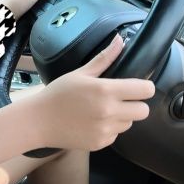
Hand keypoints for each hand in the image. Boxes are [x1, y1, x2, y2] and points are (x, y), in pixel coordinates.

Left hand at [0, 0, 69, 19]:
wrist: (5, 15)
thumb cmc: (17, 0)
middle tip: (57, 3)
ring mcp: (28, 0)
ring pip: (43, 2)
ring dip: (46, 6)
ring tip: (50, 10)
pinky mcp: (27, 10)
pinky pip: (38, 10)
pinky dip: (41, 12)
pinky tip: (43, 15)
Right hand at [30, 35, 155, 150]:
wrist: (38, 121)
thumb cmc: (57, 95)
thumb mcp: (80, 73)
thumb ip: (104, 58)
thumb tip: (120, 40)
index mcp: (106, 90)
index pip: (145, 90)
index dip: (144, 87)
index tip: (137, 87)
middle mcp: (109, 112)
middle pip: (143, 111)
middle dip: (136, 104)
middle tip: (121, 100)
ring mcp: (105, 130)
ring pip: (129, 124)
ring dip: (122, 117)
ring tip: (102, 111)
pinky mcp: (99, 143)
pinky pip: (115, 135)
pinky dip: (109, 129)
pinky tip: (93, 123)